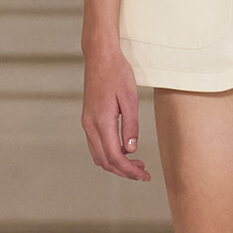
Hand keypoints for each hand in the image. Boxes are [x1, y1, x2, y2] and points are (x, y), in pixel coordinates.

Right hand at [82, 48, 150, 181]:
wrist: (99, 57)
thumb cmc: (117, 73)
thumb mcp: (130, 98)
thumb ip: (131, 126)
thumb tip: (131, 150)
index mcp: (101, 121)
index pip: (115, 156)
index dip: (130, 170)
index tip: (145, 176)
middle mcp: (90, 125)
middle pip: (105, 161)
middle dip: (124, 171)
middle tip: (144, 174)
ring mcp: (87, 123)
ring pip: (99, 155)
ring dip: (117, 164)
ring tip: (137, 165)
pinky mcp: (88, 120)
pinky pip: (96, 145)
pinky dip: (109, 154)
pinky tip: (125, 151)